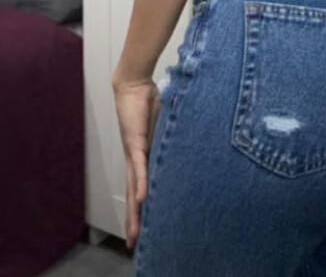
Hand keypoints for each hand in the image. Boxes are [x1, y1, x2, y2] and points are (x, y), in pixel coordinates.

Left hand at [112, 76, 161, 250]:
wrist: (133, 82)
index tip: (142, 228)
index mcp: (142, 155)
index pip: (141, 187)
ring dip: (135, 211)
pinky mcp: (136, 142)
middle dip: (135, 220)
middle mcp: (135, 158)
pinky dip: (141, 183)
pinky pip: (140, 167)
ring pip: (135, 187)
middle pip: (134, 195)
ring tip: (136, 231)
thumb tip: (191, 139)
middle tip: (134, 243)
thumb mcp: (165, 123)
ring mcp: (134, 151)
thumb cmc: (148, 100)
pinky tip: (142, 199)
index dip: (140, 208)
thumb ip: (173, 135)